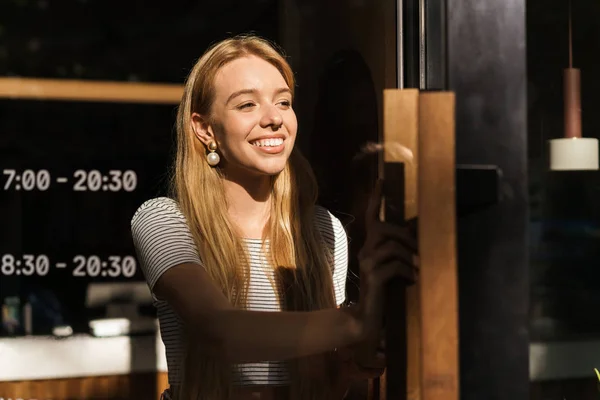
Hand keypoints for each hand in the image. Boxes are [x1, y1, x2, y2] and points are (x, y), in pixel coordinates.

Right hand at [354, 179, 417, 363]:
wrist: (366, 319)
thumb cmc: (382, 292)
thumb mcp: (390, 269)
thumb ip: (396, 254)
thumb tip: (416, 238)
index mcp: (369, 246)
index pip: (371, 217)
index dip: (376, 198)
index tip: (380, 180)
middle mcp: (365, 251)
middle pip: (384, 229)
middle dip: (405, 236)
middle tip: (419, 251)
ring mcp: (367, 264)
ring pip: (391, 246)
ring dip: (409, 255)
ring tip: (419, 268)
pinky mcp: (373, 277)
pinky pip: (394, 265)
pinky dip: (407, 271)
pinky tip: (413, 280)